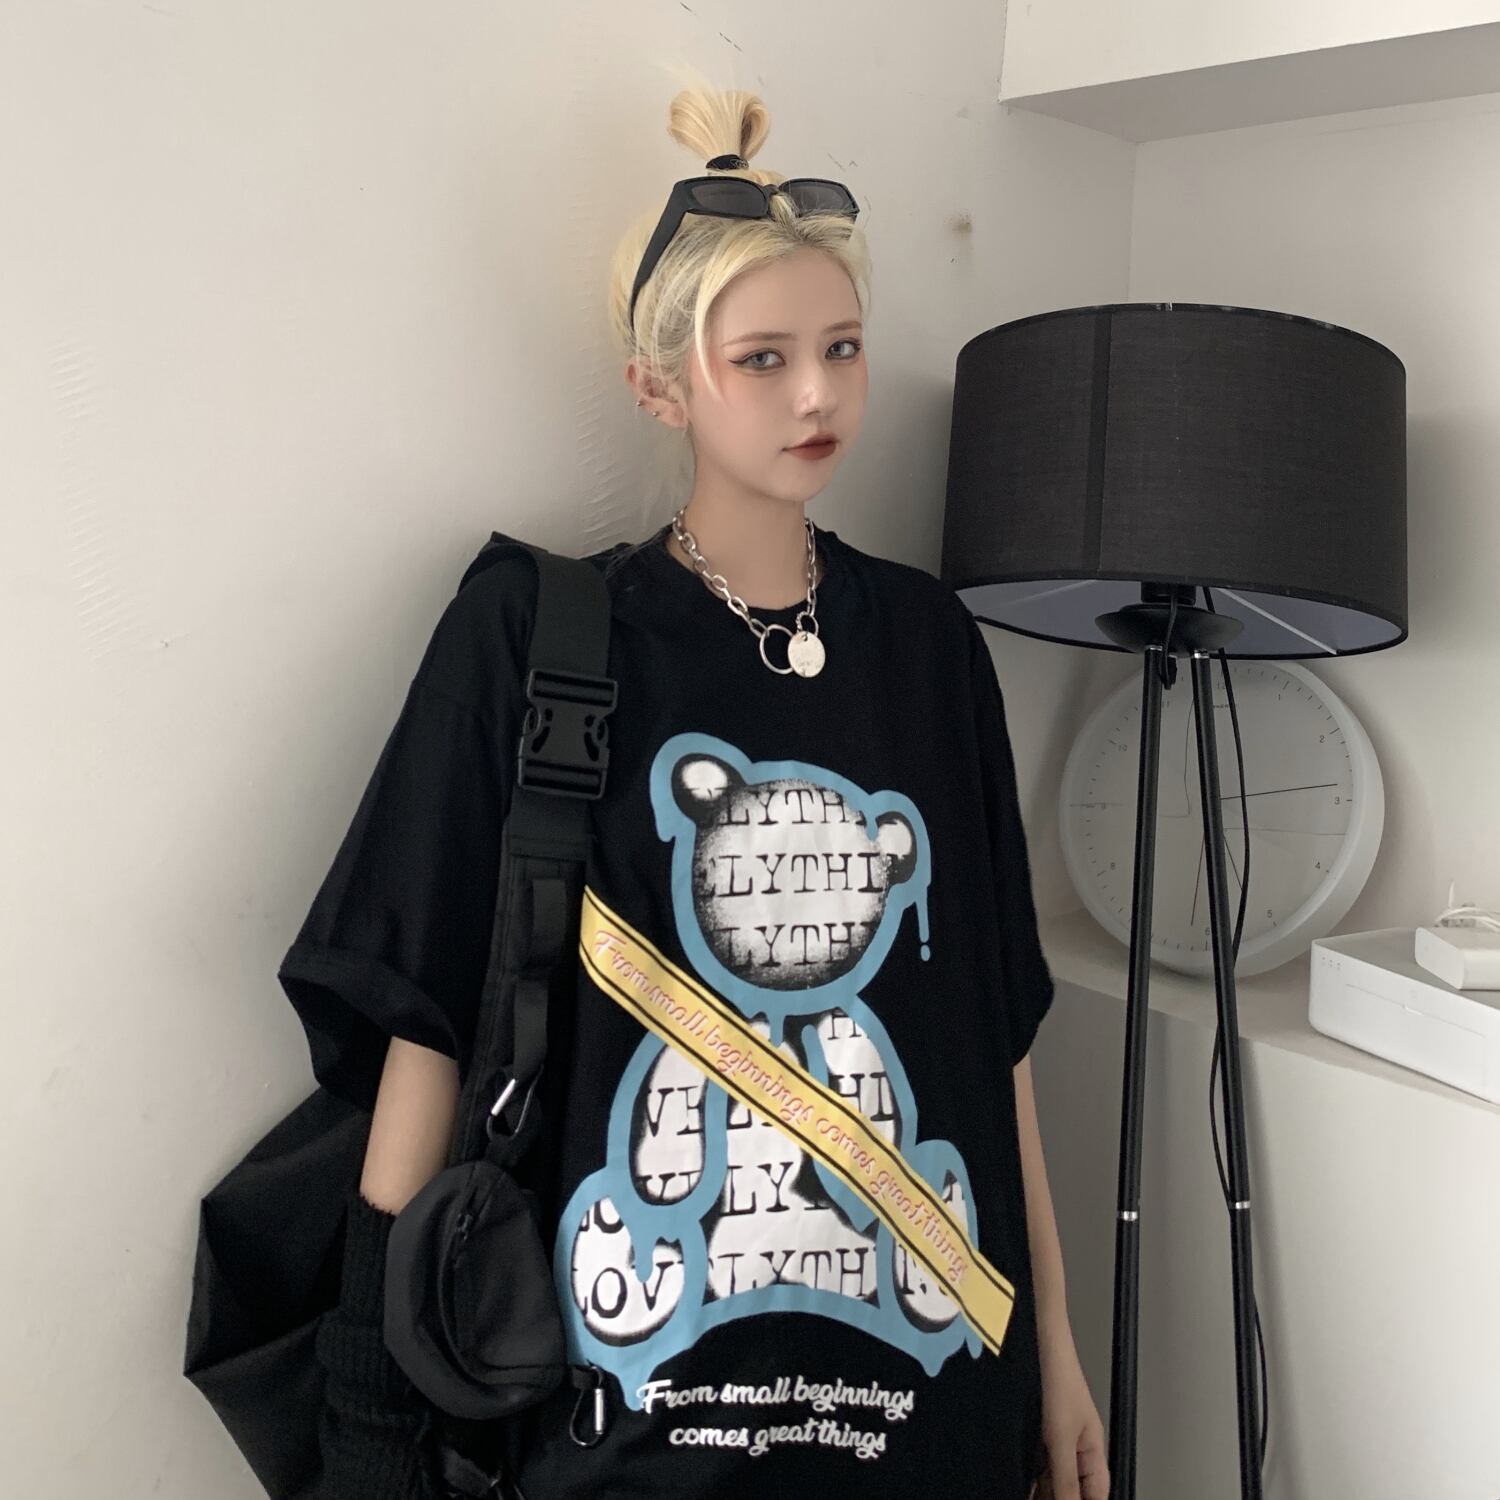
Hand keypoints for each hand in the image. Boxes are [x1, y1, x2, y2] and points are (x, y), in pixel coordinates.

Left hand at [1030, 1328, 1108, 1499]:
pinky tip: (1011, 1476)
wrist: (1034, 1334)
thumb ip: (1065, 1479)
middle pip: (1070, 1487)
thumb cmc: (1056, 1372)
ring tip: (1021, 1490)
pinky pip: (1031, 1459)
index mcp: (1092, 1448)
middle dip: (1056, 1497)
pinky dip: (1025, 1472)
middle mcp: (1073, 1443)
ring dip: (1038, 1486)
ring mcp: (1051, 1434)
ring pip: (1048, 1475)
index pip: (1096, 1494)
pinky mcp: (1031, 1425)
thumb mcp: (1060, 1436)